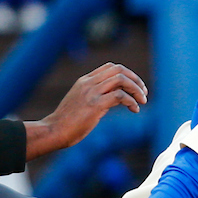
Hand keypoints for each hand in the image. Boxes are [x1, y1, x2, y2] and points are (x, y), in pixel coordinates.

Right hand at [24, 63, 148, 160]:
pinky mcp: (95, 105)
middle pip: (118, 69)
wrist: (54, 130)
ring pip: (121, 80)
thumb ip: (98, 96)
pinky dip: (131, 101)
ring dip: (136, 90)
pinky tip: (134, 110)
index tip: (136, 87)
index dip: (128, 74)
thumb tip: (118, 98)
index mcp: (85, 80)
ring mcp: (91, 93)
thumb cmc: (68, 121)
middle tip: (144, 93)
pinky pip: (120, 96)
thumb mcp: (83, 102)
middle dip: (135, 80)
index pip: (111, 67)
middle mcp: (88, 83)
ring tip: (142, 102)